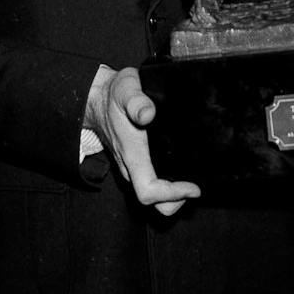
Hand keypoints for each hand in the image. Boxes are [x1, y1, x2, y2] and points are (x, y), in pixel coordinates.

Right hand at [85, 67, 200, 213]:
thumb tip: (148, 115)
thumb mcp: (126, 90)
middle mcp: (130, 166)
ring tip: (193, 179)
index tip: (194, 187)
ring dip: (173, 195)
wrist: (97, 98)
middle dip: (176, 201)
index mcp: (131, 154)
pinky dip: (168, 185)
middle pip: (153, 203)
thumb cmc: (114, 94)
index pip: (149, 191)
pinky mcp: (135, 163)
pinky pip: (151, 183)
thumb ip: (136, 101)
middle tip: (196, 186)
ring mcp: (132, 167)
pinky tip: (182, 170)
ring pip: (153, 196)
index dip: (172, 195)